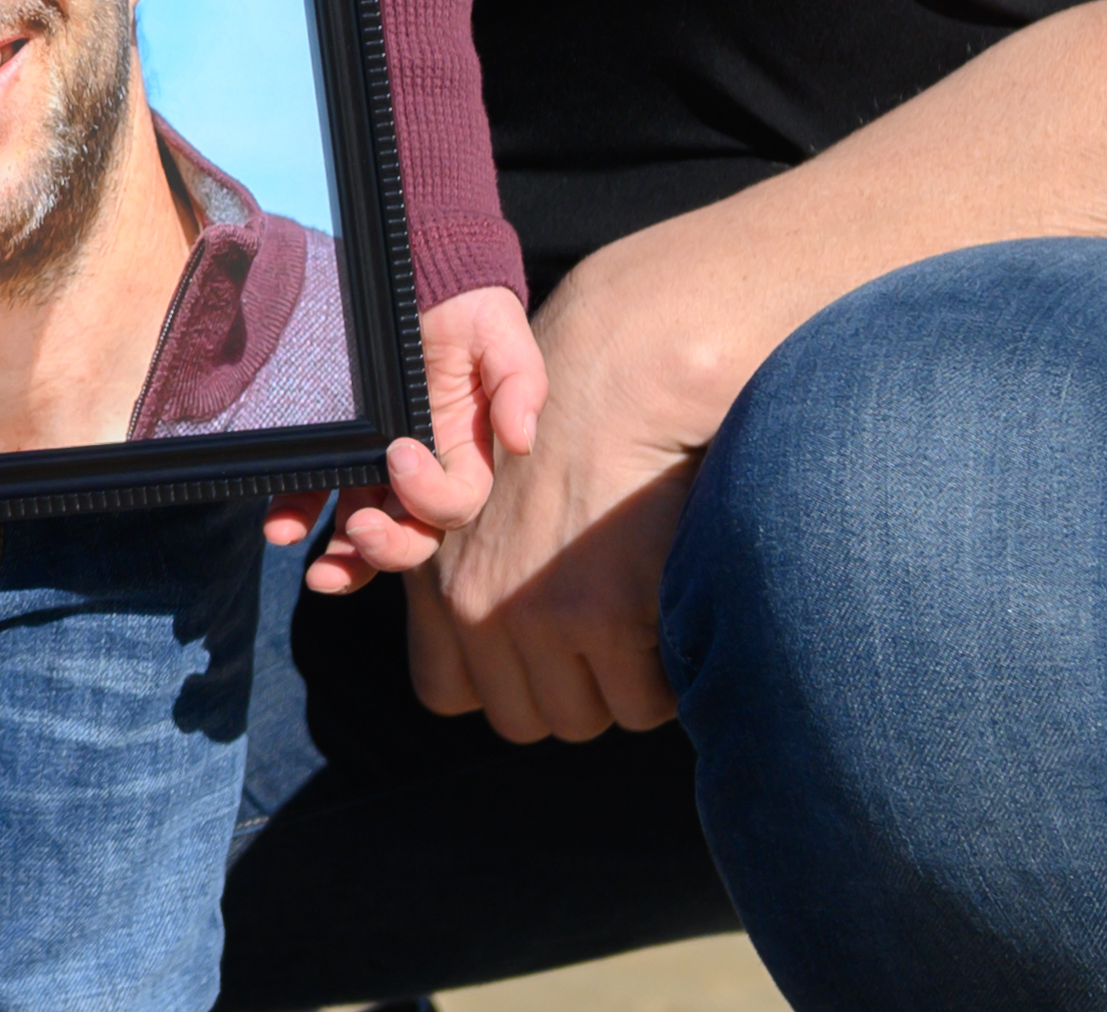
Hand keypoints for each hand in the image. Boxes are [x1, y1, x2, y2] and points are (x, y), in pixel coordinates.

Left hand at [263, 286, 541, 591]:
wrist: (422, 275)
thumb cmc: (470, 312)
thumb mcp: (503, 340)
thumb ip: (519, 385)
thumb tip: (522, 440)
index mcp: (463, 454)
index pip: (454, 505)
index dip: (431, 498)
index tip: (400, 454)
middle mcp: (418, 471)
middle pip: (409, 534)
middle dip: (387, 548)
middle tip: (362, 531)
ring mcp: (371, 464)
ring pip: (359, 529)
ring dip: (342, 559)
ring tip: (316, 569)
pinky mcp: (334, 447)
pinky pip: (313, 491)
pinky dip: (295, 514)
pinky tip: (278, 526)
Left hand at [405, 258, 719, 743]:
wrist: (619, 385)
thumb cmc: (563, 440)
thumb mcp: (478, 506)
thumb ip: (470, 577)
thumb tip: (498, 654)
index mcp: (436, 578)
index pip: (444, 694)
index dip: (499, 682)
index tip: (536, 654)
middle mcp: (473, 604)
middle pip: (524, 718)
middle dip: (567, 690)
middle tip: (604, 638)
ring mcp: (536, 615)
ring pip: (585, 719)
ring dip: (618, 689)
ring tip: (639, 626)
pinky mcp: (605, 616)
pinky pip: (643, 702)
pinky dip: (666, 681)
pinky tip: (670, 623)